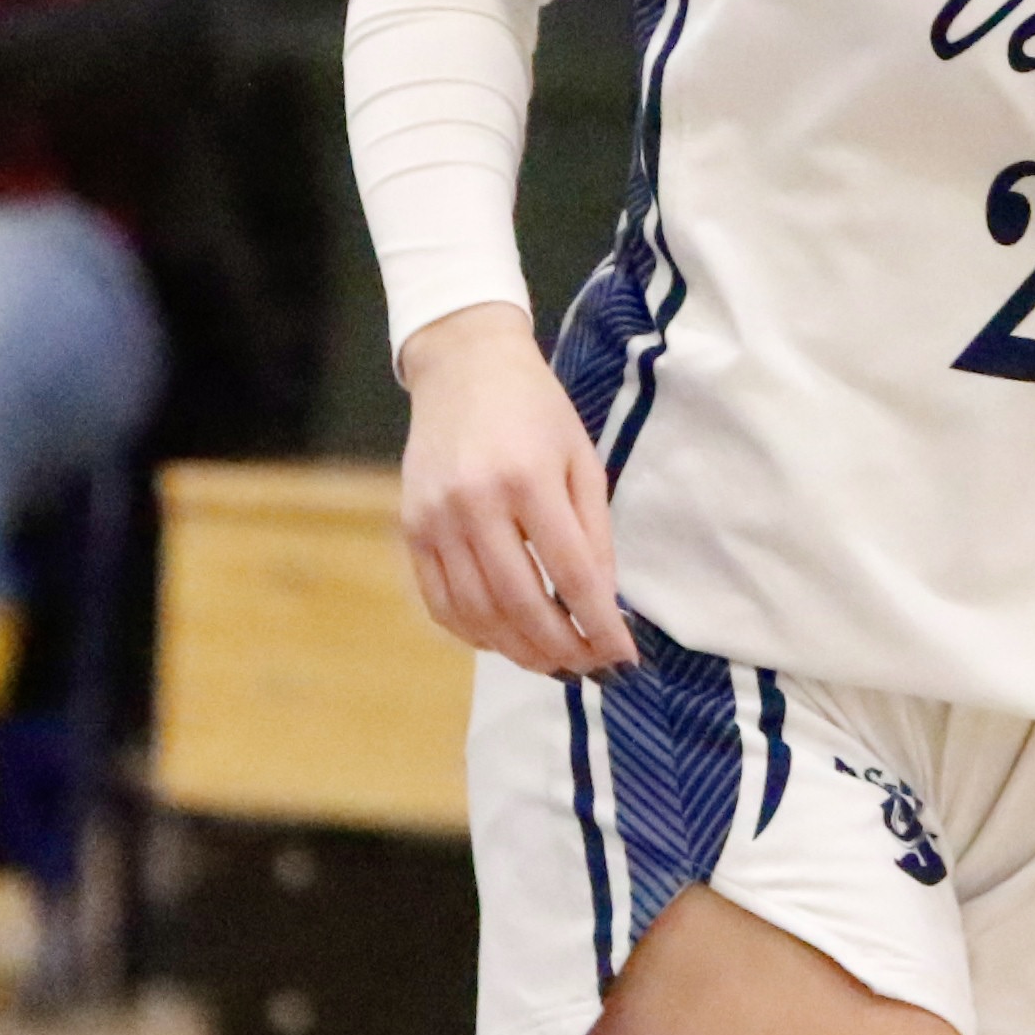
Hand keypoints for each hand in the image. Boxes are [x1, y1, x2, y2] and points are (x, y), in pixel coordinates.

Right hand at [396, 303, 635, 677]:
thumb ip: (594, 534)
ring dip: (519, 650)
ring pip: (478, 613)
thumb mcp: (581, 460)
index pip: (572, 575)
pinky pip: (440, 601)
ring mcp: (435, 518)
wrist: (464, 367)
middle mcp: (475, 502)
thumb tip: (603, 605)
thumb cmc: (536, 411)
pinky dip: (474, 633)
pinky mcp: (410, 528)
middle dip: (561, 649)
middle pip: (521, 604)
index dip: (600, 626)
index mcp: (529, 479)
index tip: (624, 658)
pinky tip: (504, 641)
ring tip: (553, 663)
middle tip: (590, 668)